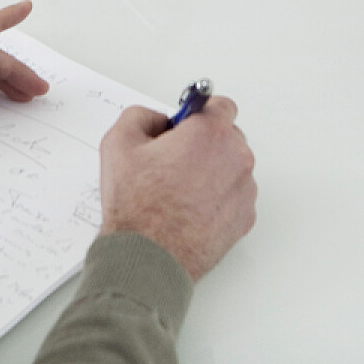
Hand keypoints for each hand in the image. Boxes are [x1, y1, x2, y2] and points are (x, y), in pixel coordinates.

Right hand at [99, 98, 256, 280]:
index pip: (219, 105)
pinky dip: (218, 199)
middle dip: (204, 143)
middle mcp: (236, 158)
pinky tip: (191, 210)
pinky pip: (235, 196)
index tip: (186, 125)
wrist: (149, 258)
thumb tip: (157, 119)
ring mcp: (244, 190)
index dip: (198, 114)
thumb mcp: (118, 143)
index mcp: (210, 133)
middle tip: (174, 161)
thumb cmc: (137, 208)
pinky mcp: (245, 217)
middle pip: (227, 136)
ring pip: (232, 167)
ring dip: (212, 172)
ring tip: (180, 192)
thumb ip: (141, 115)